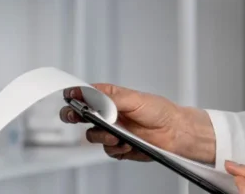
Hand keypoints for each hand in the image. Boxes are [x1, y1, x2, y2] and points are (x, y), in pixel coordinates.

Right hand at [59, 84, 214, 163]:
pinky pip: (107, 150)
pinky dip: (115, 148)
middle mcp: (110, 114)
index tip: (70, 96)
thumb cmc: (160, 111)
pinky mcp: (118, 146)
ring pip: (93, 135)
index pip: (87, 95)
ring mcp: (113, 131)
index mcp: (112, 98)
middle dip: (74, 115)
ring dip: (101, 136)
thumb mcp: (135, 99)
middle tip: (74, 116)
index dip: (76, 95)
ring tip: (116, 136)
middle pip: (82, 115)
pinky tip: (126, 144)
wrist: (174, 133)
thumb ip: (111, 98)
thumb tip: (93, 95)